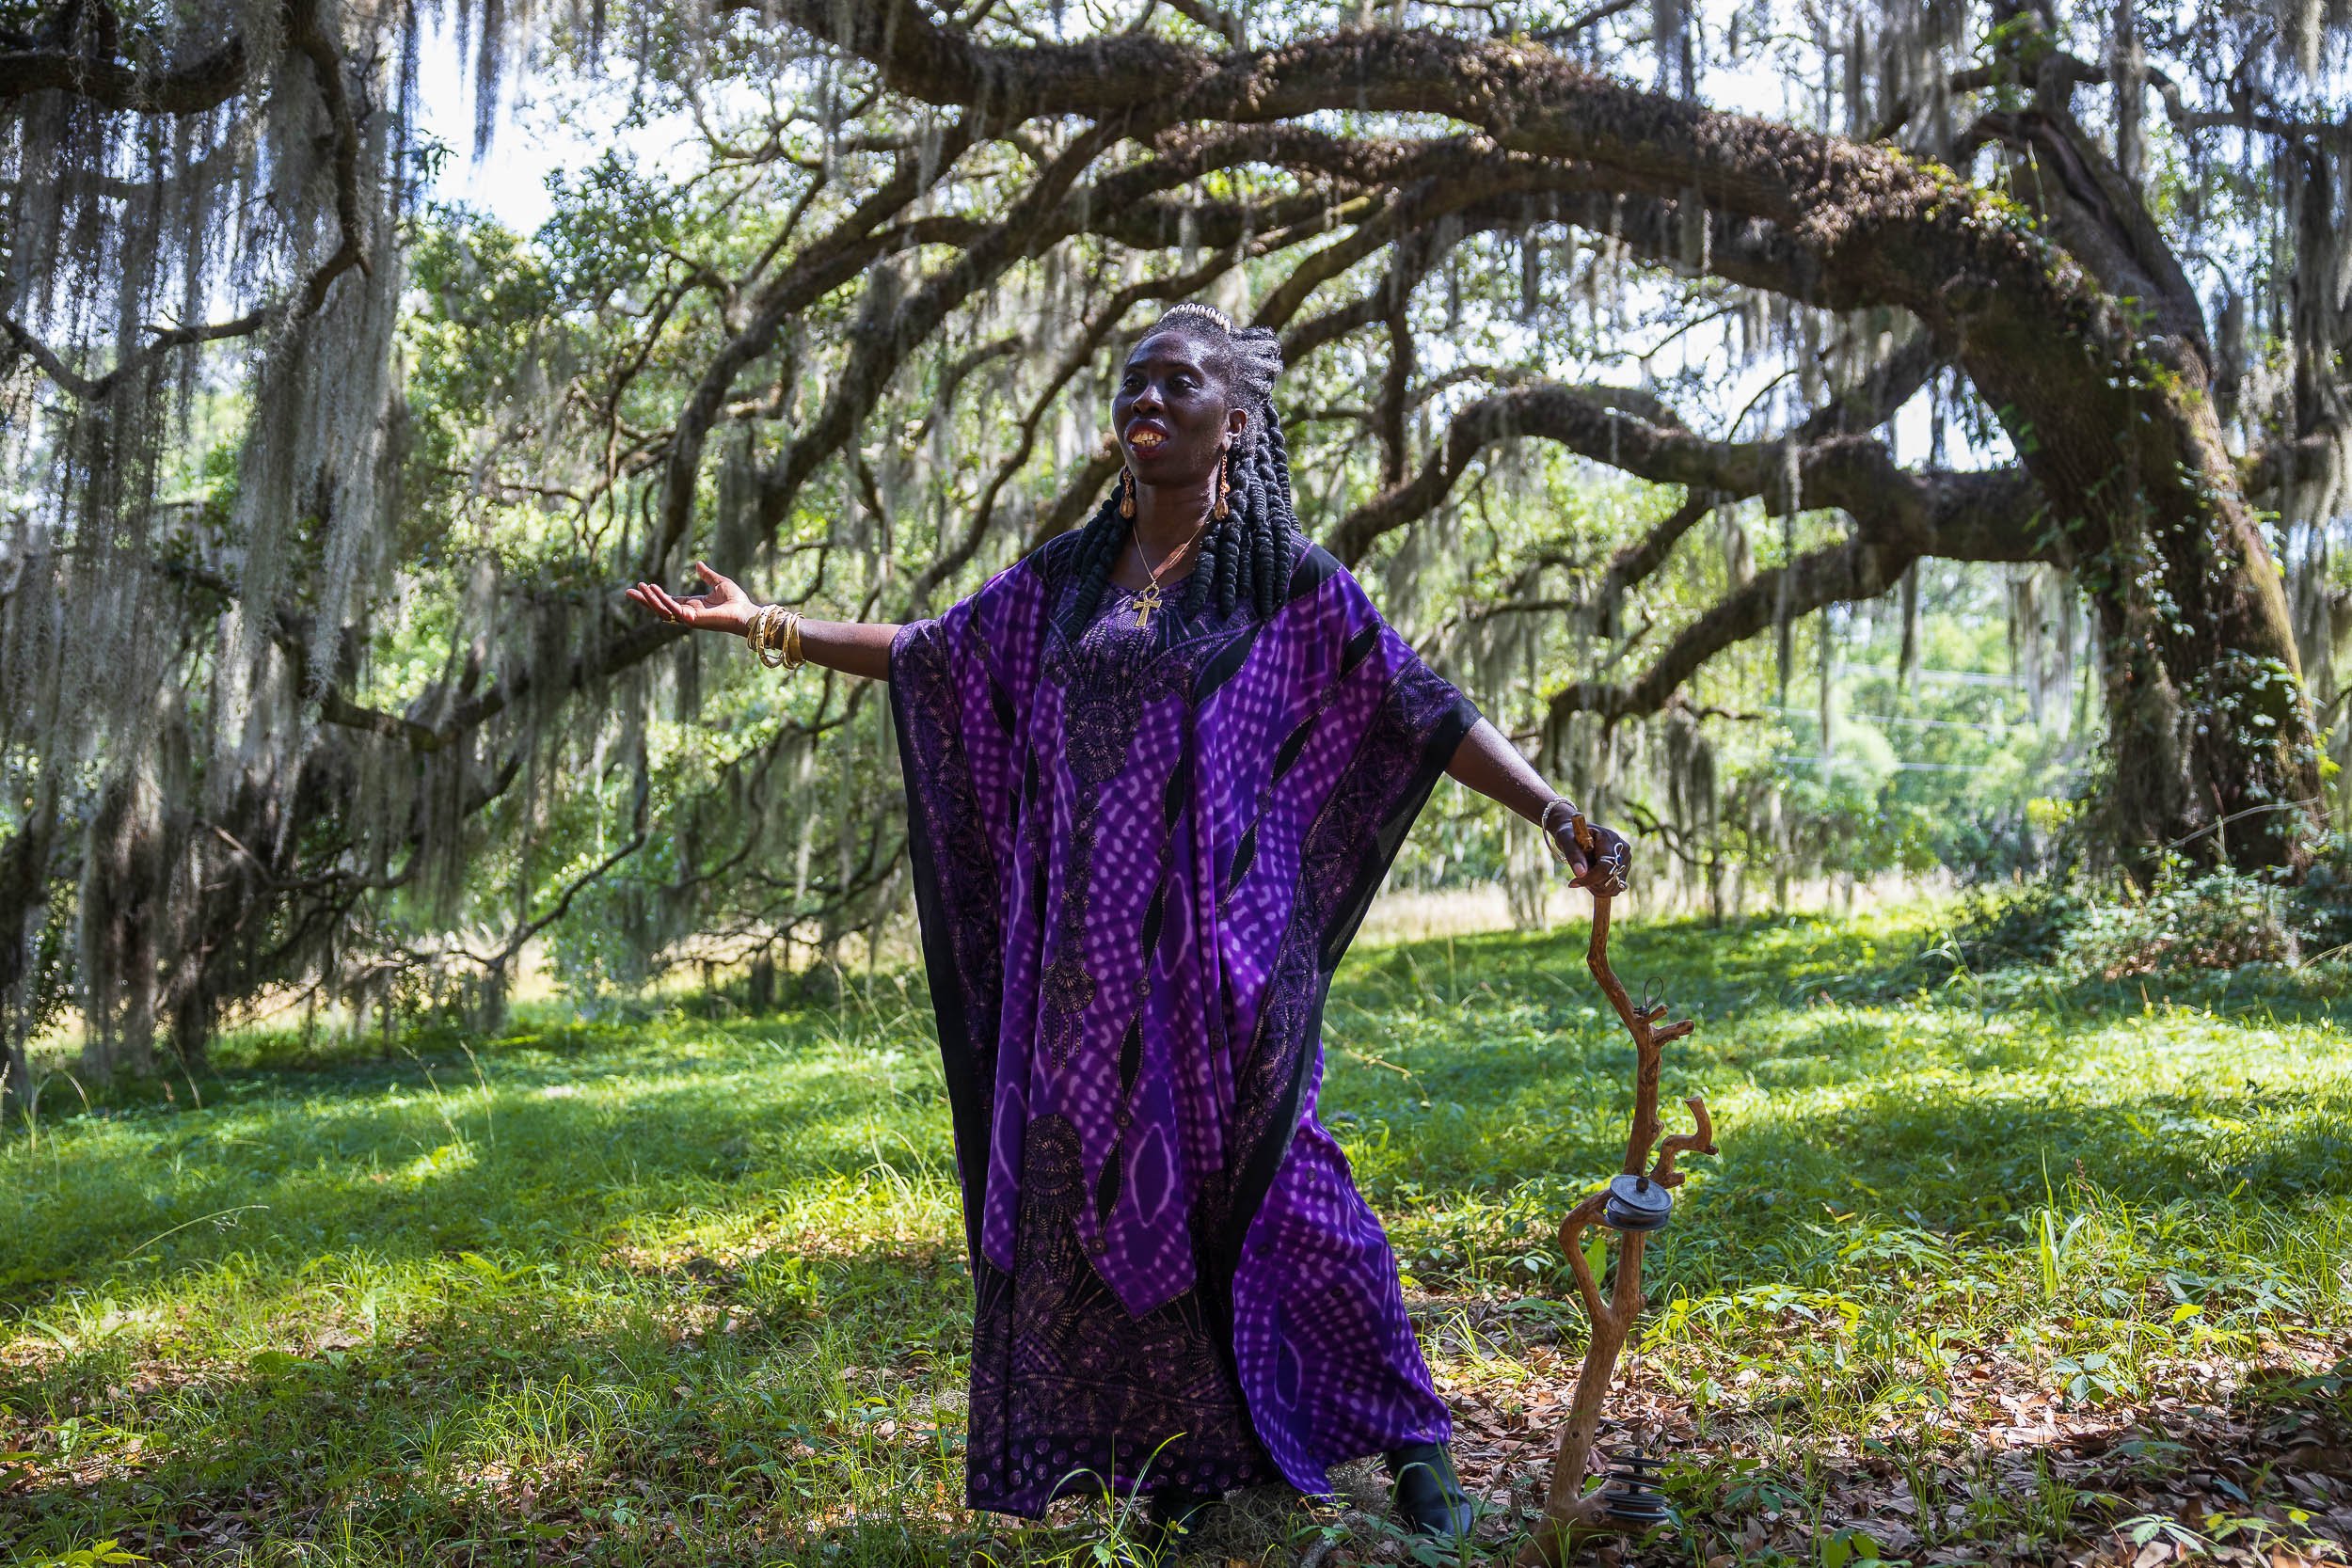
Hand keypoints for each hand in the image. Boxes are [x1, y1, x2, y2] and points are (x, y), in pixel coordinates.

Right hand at [625, 561, 754, 636]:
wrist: (746, 612)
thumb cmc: (736, 601)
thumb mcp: (719, 582)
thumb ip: (707, 575)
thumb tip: (698, 564)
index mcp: (692, 606)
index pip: (667, 601)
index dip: (654, 595)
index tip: (641, 586)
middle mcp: (687, 614)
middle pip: (660, 608)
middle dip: (644, 600)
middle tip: (628, 591)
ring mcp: (688, 618)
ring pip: (663, 610)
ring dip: (650, 599)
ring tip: (640, 587)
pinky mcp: (692, 620)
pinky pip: (672, 610)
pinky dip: (662, 600)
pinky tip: (654, 589)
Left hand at [1549, 814, 1631, 895]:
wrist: (1578, 834)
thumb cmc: (1570, 835)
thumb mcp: (1565, 840)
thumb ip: (1573, 854)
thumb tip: (1580, 873)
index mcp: (1609, 839)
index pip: (1605, 866)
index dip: (1590, 878)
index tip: (1572, 883)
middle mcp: (1622, 849)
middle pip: (1610, 878)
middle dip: (1591, 883)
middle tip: (1577, 877)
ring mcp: (1626, 860)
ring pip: (1613, 886)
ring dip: (1595, 887)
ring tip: (1585, 874)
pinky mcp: (1625, 870)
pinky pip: (1616, 888)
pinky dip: (1601, 889)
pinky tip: (1592, 880)